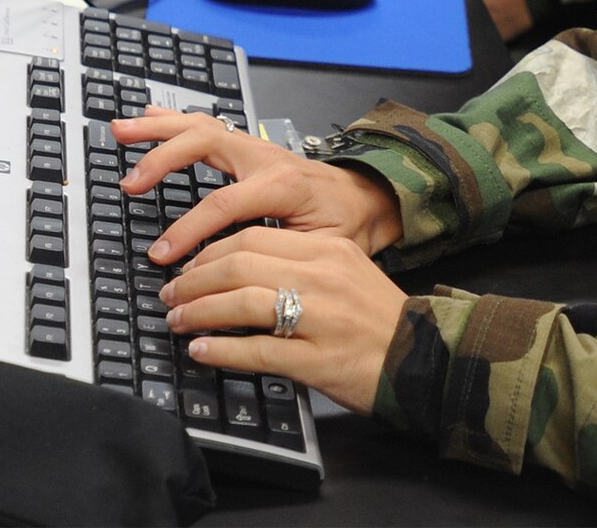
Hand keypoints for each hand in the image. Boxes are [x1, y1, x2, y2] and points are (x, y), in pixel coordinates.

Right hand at [111, 108, 402, 261]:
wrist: (368, 197)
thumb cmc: (347, 225)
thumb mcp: (321, 249)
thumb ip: (279, 259)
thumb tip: (233, 279)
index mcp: (283, 184)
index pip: (223, 204)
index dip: (188, 230)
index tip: (162, 255)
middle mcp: (265, 157)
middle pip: (205, 143)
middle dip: (163, 160)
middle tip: (130, 184)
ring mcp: (255, 147)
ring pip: (202, 126)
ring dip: (159, 128)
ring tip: (121, 130)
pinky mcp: (249, 146)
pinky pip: (207, 125)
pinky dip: (175, 121)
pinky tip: (148, 117)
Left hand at [164, 226, 407, 414]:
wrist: (424, 359)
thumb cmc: (380, 321)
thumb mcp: (346, 273)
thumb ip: (300, 265)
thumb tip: (240, 273)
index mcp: (328, 249)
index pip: (253, 236)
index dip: (209, 252)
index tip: (189, 266)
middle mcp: (322, 276)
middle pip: (241, 264)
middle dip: (195, 280)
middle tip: (172, 295)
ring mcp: (320, 317)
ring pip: (242, 302)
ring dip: (199, 312)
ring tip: (178, 321)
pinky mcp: (316, 358)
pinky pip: (258, 350)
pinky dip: (222, 350)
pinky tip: (202, 350)